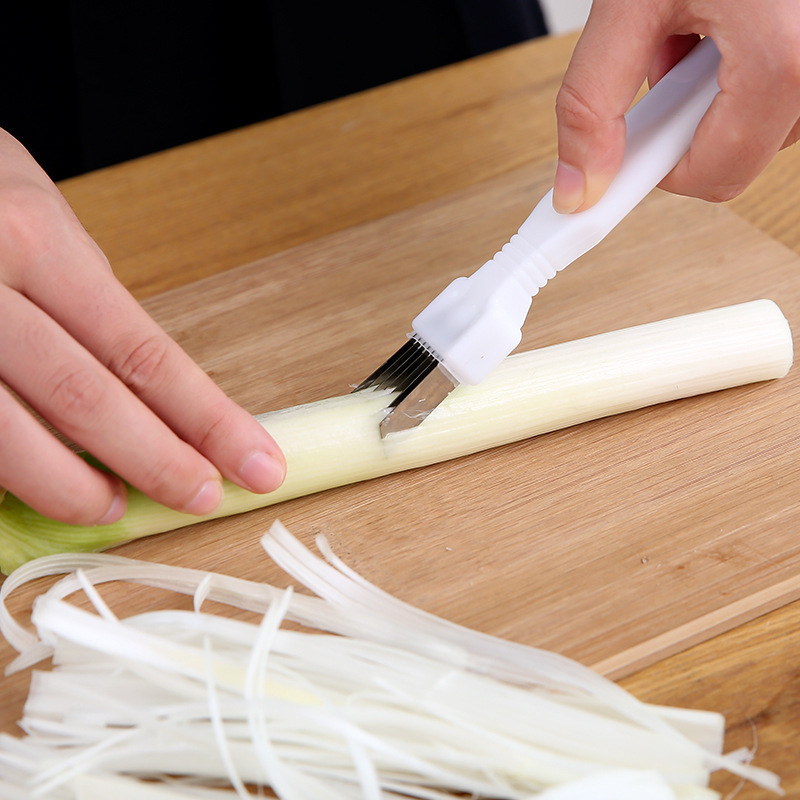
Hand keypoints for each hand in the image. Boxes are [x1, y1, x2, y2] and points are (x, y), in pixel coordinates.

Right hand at [0, 129, 285, 524]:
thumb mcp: (36, 215)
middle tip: (199, 497)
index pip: (144, 354)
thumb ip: (83, 293)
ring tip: (113, 506)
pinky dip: (8, 472)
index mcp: (35, 241)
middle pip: (86, 402)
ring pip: (7, 438)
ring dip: (71, 487)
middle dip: (155, 463)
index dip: (207, 421)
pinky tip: (35, 485)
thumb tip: (138, 379)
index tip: (256, 463)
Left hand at [552, 0, 799, 212]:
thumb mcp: (630, 1)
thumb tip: (578, 184)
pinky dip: (743, 71)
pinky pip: (783, 93)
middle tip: (667, 55)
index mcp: (785, 60)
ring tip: (705, 24)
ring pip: (759, 126)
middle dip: (686, 119)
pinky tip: (734, 22)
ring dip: (714, 93)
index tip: (616, 178)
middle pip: (736, 155)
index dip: (655, 171)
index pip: (712, 176)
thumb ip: (590, 103)